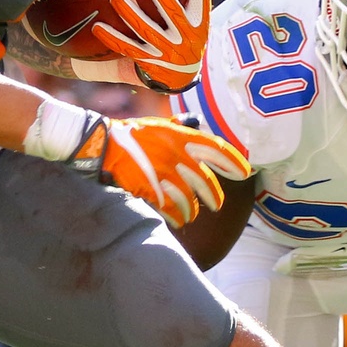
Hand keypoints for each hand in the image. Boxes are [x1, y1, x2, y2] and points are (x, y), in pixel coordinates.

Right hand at [69, 115, 249, 227]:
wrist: (102, 144)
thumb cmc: (131, 134)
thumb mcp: (159, 125)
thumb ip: (181, 128)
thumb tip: (199, 125)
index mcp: (180, 136)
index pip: (216, 149)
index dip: (233, 161)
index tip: (245, 172)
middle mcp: (176, 155)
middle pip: (205, 182)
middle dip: (213, 197)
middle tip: (216, 205)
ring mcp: (162, 173)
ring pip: (188, 200)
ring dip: (191, 211)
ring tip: (190, 216)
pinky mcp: (149, 189)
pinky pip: (170, 210)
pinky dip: (176, 218)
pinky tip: (177, 222)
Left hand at [89, 0, 212, 92]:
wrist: (181, 77)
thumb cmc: (185, 36)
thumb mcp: (194, 18)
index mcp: (200, 23)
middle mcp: (186, 38)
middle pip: (173, 13)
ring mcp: (167, 52)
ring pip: (146, 31)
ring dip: (130, 14)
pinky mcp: (149, 62)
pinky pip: (127, 48)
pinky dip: (112, 38)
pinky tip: (97, 27)